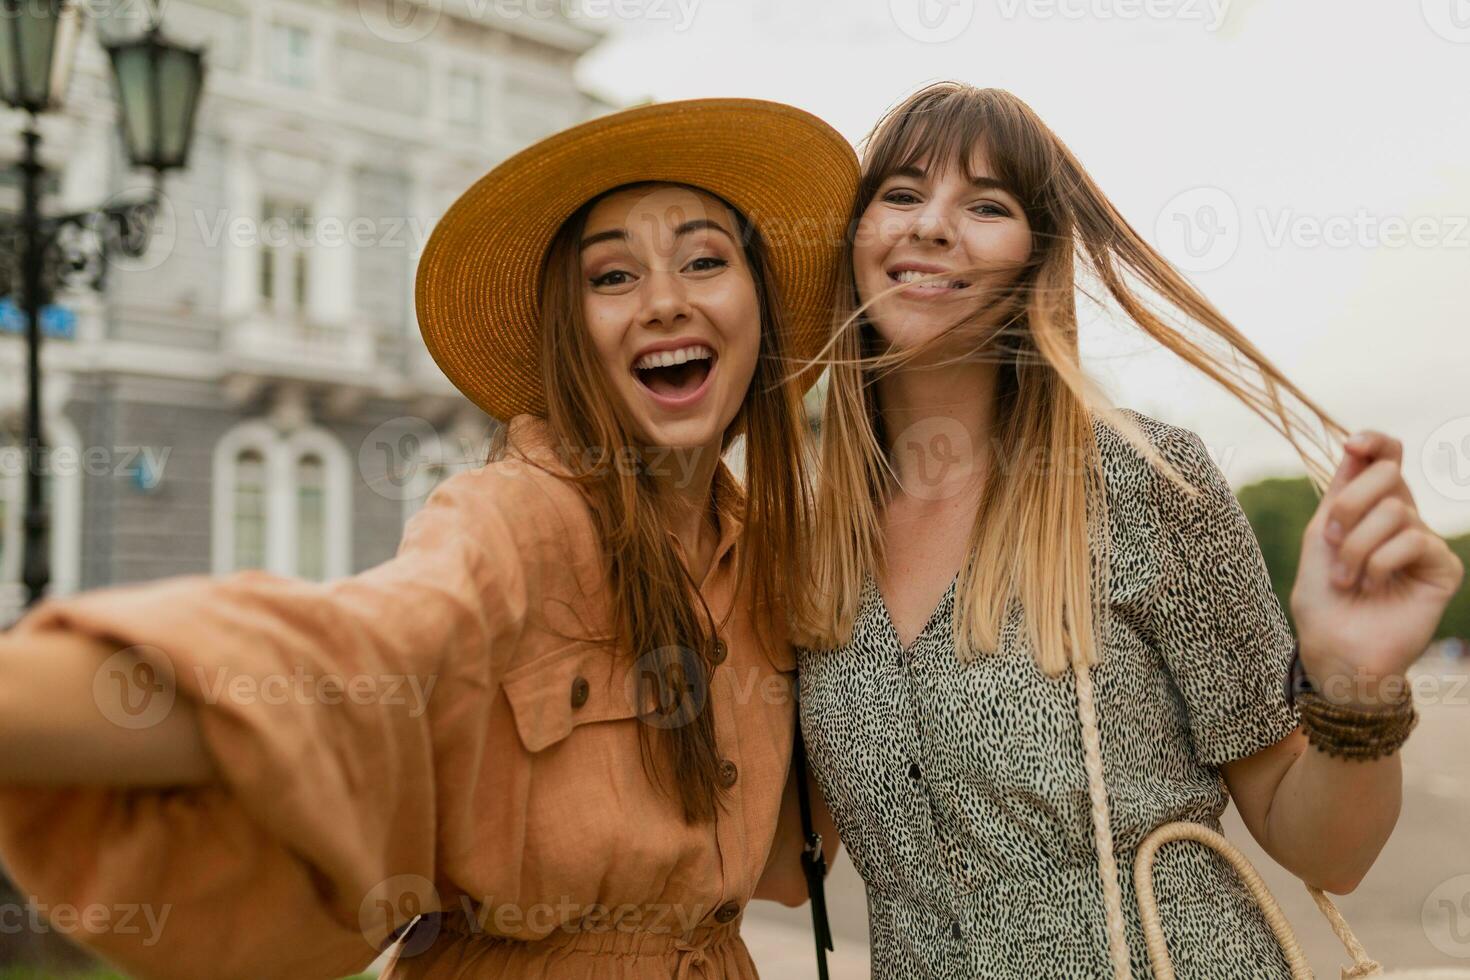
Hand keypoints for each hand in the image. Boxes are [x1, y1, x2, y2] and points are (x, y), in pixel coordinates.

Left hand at [1290, 431, 1464, 707]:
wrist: (1335, 649)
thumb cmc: (1323, 600)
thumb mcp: (1321, 537)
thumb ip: (1340, 492)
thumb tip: (1356, 445)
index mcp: (1369, 507)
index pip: (1386, 457)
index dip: (1375, 442)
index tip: (1353, 445)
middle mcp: (1400, 518)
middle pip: (1389, 473)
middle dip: (1349, 503)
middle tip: (1331, 540)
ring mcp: (1424, 543)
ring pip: (1395, 510)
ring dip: (1356, 546)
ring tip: (1348, 579)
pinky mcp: (1443, 568)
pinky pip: (1415, 540)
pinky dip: (1380, 562)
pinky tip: (1372, 586)